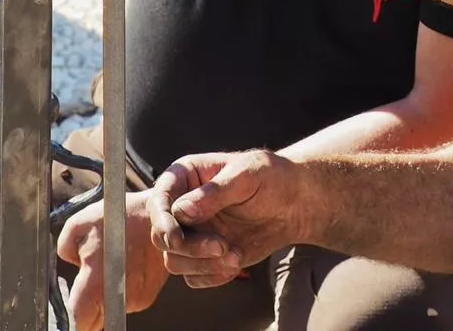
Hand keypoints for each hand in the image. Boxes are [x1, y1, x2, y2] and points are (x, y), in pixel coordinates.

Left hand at [57, 193, 170, 330]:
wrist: (160, 216)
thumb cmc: (119, 216)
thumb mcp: (78, 224)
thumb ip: (64, 249)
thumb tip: (73, 265)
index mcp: (96, 284)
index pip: (79, 323)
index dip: (73, 320)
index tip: (73, 309)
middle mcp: (118, 298)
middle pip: (95, 321)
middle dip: (89, 308)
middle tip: (90, 280)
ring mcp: (136, 300)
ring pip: (110, 310)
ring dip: (107, 295)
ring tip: (113, 264)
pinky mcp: (148, 297)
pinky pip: (126, 302)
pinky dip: (123, 290)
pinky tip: (126, 266)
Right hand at [146, 151, 307, 287]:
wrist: (293, 204)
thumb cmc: (271, 178)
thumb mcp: (247, 175)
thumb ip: (215, 193)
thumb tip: (182, 210)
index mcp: (185, 177)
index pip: (159, 201)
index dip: (163, 222)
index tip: (176, 239)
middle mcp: (182, 207)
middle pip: (162, 237)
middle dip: (190, 248)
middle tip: (222, 246)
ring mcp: (193, 233)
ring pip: (175, 261)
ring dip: (203, 264)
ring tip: (235, 255)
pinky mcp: (205, 256)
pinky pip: (193, 276)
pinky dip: (212, 276)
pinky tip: (235, 262)